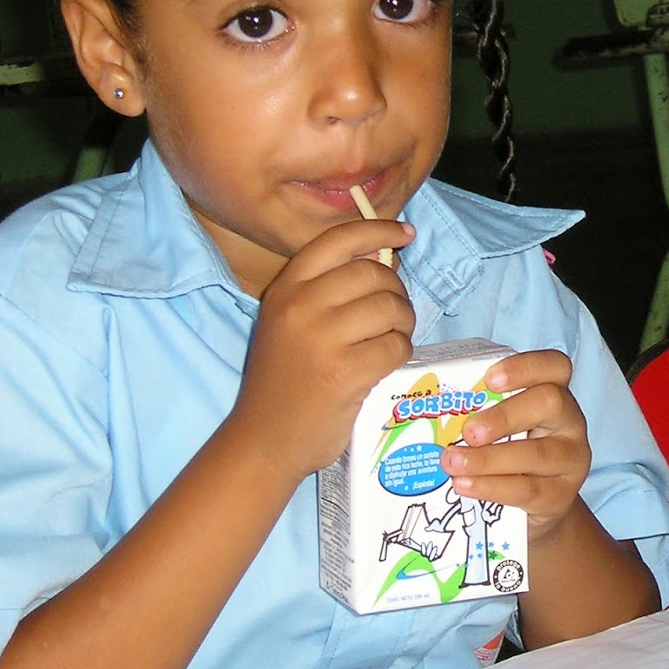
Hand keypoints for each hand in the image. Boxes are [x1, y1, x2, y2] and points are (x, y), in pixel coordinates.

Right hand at [229, 218, 416, 483]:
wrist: (263, 439)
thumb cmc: (285, 378)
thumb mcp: (289, 321)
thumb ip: (327, 287)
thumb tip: (384, 254)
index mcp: (286, 288)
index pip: (339, 239)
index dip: (378, 229)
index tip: (405, 233)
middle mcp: (300, 306)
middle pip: (374, 273)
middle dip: (396, 291)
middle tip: (393, 314)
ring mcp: (322, 339)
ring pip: (391, 307)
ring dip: (402, 323)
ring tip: (389, 339)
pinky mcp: (346, 372)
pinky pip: (396, 346)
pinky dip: (399, 353)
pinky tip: (383, 364)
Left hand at [439, 349, 589, 540]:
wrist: (532, 509)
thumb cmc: (508, 453)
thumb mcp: (500, 425)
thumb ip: (478, 409)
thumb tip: (422, 400)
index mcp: (554, 391)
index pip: (554, 366)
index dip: (525, 367)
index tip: (489, 379)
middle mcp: (569, 420)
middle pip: (550, 402)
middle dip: (504, 415)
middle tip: (468, 431)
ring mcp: (571, 459)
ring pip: (537, 453)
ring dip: (489, 458)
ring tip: (451, 463)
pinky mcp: (561, 496)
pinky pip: (529, 490)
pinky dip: (492, 488)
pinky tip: (464, 486)